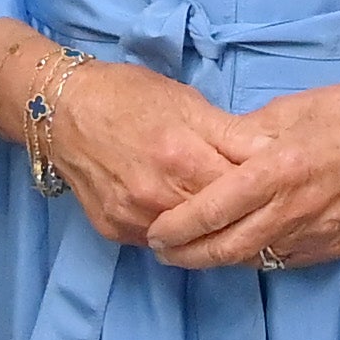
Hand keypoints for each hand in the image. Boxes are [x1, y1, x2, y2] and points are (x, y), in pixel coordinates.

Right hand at [25, 56, 253, 247]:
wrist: (61, 110)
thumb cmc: (128, 97)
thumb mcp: (188, 103)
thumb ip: (234, 134)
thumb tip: (277, 153)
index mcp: (182, 158)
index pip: (241, 192)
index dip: (261, 191)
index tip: (274, 188)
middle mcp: (156, 196)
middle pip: (218, 223)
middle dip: (238, 215)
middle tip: (253, 205)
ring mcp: (132, 219)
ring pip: (190, 240)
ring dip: (208, 229)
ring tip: (219, 211)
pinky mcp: (114, 232)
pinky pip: (157, 242)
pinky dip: (175, 233)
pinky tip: (181, 214)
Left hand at [146, 71, 339, 272]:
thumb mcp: (287, 110)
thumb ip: (243, 138)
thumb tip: (206, 152)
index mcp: (281, 168)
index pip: (214, 209)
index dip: (178, 227)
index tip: (154, 232)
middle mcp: (297, 208)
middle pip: (227, 248)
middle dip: (188, 255)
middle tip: (162, 251)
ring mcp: (317, 233)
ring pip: (253, 260)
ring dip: (217, 259)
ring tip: (190, 252)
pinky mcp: (333, 246)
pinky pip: (282, 260)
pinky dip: (254, 257)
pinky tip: (238, 247)